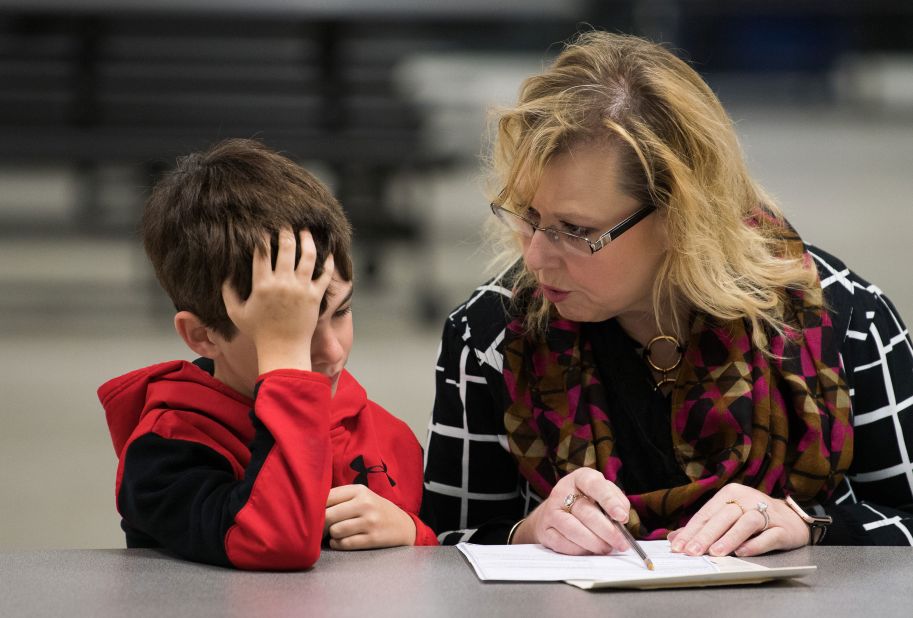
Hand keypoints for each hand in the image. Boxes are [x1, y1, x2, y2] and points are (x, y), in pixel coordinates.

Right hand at [222, 228, 333, 373]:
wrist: (283, 350)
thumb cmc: (259, 332)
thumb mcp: (236, 313)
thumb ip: (227, 292)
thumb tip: (223, 274)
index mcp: (262, 285)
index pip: (262, 252)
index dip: (262, 236)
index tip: (264, 228)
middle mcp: (283, 284)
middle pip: (286, 247)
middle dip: (286, 231)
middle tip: (287, 224)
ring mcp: (301, 289)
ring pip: (308, 256)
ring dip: (307, 240)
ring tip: (306, 231)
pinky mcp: (315, 297)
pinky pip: (325, 275)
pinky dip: (327, 261)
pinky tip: (327, 252)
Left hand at [324, 484, 416, 549]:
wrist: (402, 525)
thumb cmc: (374, 509)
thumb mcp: (362, 496)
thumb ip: (340, 498)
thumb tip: (310, 506)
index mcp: (359, 490)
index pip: (327, 496)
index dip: (316, 507)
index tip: (315, 514)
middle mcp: (365, 504)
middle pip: (328, 515)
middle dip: (321, 524)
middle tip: (321, 528)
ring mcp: (370, 522)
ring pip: (335, 531)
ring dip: (331, 535)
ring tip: (334, 534)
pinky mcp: (373, 538)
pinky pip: (345, 543)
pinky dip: (337, 544)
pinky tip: (340, 541)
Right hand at [512, 468, 630, 554]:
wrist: (555, 512)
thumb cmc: (584, 502)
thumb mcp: (602, 493)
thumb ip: (617, 500)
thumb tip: (623, 517)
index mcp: (579, 478)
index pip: (595, 485)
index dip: (609, 501)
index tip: (621, 517)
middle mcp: (562, 492)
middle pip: (586, 512)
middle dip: (607, 531)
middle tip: (621, 543)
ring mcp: (551, 511)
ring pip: (574, 530)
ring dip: (595, 543)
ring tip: (607, 548)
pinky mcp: (545, 530)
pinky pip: (564, 544)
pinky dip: (580, 550)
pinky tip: (590, 550)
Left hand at [667, 483, 808, 556]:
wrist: (792, 518)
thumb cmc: (753, 517)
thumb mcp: (727, 516)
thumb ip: (703, 527)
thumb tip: (674, 538)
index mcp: (731, 493)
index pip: (706, 513)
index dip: (691, 530)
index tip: (678, 546)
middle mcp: (748, 499)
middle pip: (723, 517)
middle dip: (705, 535)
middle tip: (691, 552)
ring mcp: (767, 512)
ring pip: (745, 524)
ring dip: (729, 538)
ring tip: (715, 553)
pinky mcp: (783, 529)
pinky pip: (768, 536)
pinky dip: (755, 545)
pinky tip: (742, 553)